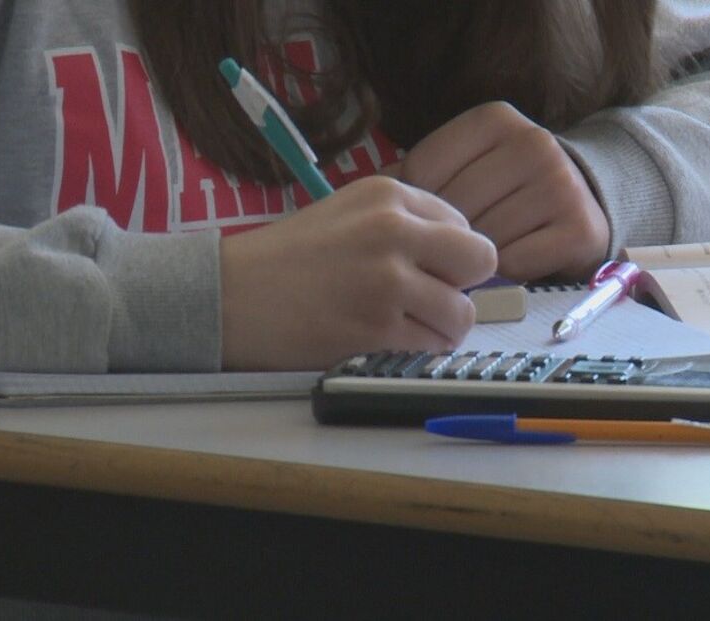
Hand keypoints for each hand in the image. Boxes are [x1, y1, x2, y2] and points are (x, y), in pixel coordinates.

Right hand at [219, 176, 496, 369]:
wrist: (229, 296)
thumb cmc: (286, 259)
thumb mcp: (347, 213)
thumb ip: (404, 223)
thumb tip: (459, 254)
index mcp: (387, 195)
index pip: (463, 224)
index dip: (449, 255)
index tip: (421, 269)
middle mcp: (393, 231)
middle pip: (480, 260)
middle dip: (461, 285)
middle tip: (428, 298)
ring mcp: (386, 282)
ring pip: (462, 312)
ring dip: (440, 326)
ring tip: (404, 325)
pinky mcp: (376, 329)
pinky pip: (432, 347)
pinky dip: (417, 351)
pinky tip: (386, 342)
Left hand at [396, 102, 609, 281]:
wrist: (583, 201)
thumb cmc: (505, 188)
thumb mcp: (466, 164)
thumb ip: (418, 175)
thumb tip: (365, 194)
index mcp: (494, 120)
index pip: (424, 171)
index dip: (416, 208)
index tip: (423, 223)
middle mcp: (533, 143)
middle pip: (454, 208)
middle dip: (444, 237)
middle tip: (446, 251)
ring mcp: (560, 185)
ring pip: (484, 240)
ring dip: (473, 259)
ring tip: (476, 256)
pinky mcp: (579, 228)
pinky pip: (515, 263)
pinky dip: (504, 273)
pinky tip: (507, 264)